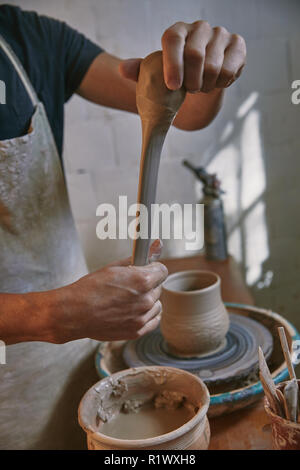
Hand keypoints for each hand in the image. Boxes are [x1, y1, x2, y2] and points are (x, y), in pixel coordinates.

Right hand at [51, 241, 167, 342]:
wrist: (75, 313)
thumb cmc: (90, 289)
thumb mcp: (113, 267)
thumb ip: (137, 259)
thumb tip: (156, 245)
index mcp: (142, 280)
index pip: (162, 271)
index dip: (153, 269)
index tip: (146, 270)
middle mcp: (145, 299)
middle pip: (158, 287)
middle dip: (148, 285)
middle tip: (130, 286)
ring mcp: (142, 317)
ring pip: (156, 304)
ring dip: (147, 301)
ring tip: (128, 300)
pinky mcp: (137, 331)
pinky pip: (153, 320)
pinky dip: (147, 315)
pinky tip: (133, 311)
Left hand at [119, 20, 245, 93]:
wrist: (201, 78)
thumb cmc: (176, 75)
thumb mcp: (155, 74)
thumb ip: (139, 71)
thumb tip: (123, 69)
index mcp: (177, 31)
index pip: (173, 39)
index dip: (172, 63)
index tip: (172, 86)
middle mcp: (200, 28)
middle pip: (195, 55)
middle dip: (191, 81)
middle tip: (189, 90)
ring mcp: (220, 34)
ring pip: (213, 67)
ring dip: (205, 85)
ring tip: (200, 87)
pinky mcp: (237, 46)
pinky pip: (229, 71)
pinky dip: (220, 84)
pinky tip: (215, 83)